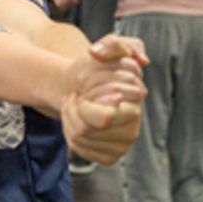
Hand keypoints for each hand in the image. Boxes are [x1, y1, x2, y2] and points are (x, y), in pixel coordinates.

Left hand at [60, 35, 147, 164]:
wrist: (88, 86)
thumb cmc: (100, 68)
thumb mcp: (111, 47)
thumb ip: (112, 44)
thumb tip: (98, 52)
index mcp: (133, 108)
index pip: (102, 118)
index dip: (84, 105)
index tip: (82, 93)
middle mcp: (131, 131)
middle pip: (85, 130)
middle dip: (72, 110)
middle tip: (74, 98)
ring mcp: (121, 146)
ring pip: (78, 139)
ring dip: (69, 119)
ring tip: (75, 106)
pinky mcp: (109, 157)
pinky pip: (78, 150)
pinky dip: (70, 133)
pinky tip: (77, 121)